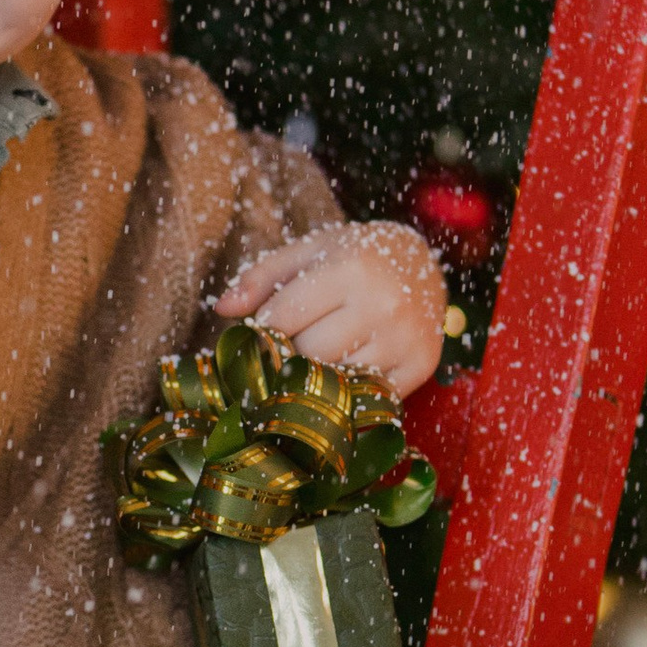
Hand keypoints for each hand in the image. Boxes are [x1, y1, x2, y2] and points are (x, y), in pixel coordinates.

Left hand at [212, 221, 446, 398]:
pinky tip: (346, 369)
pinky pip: (367, 395)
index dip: (264, 330)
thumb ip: (261, 277)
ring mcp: (405, 339)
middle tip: (294, 342)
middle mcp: (382, 305)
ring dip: (319, 374)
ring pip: (337, 379)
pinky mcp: (420, 366)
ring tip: (321, 353)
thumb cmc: (354, 256)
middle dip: (291, 353)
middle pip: (308, 354)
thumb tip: (222, 310)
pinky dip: (349, 389)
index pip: (283, 318)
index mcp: (350, 268)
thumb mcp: (308, 252)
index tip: (262, 331)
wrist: (423, 263)